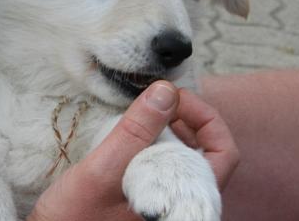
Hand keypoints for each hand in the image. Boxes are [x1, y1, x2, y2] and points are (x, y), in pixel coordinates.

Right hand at [27, 81, 239, 220]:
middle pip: (207, 151)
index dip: (205, 116)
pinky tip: (132, 132)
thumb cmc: (75, 215)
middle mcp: (180, 204)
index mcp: (182, 204)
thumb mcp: (104, 169)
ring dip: (171, 128)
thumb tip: (166, 91)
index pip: (223, 153)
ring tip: (144, 112)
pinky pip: (165, 162)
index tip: (173, 97)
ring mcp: (165, 202)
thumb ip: (137, 131)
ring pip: (186, 156)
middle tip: (159, 98)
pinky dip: (155, 140)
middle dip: (187, 117)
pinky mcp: (147, 197)